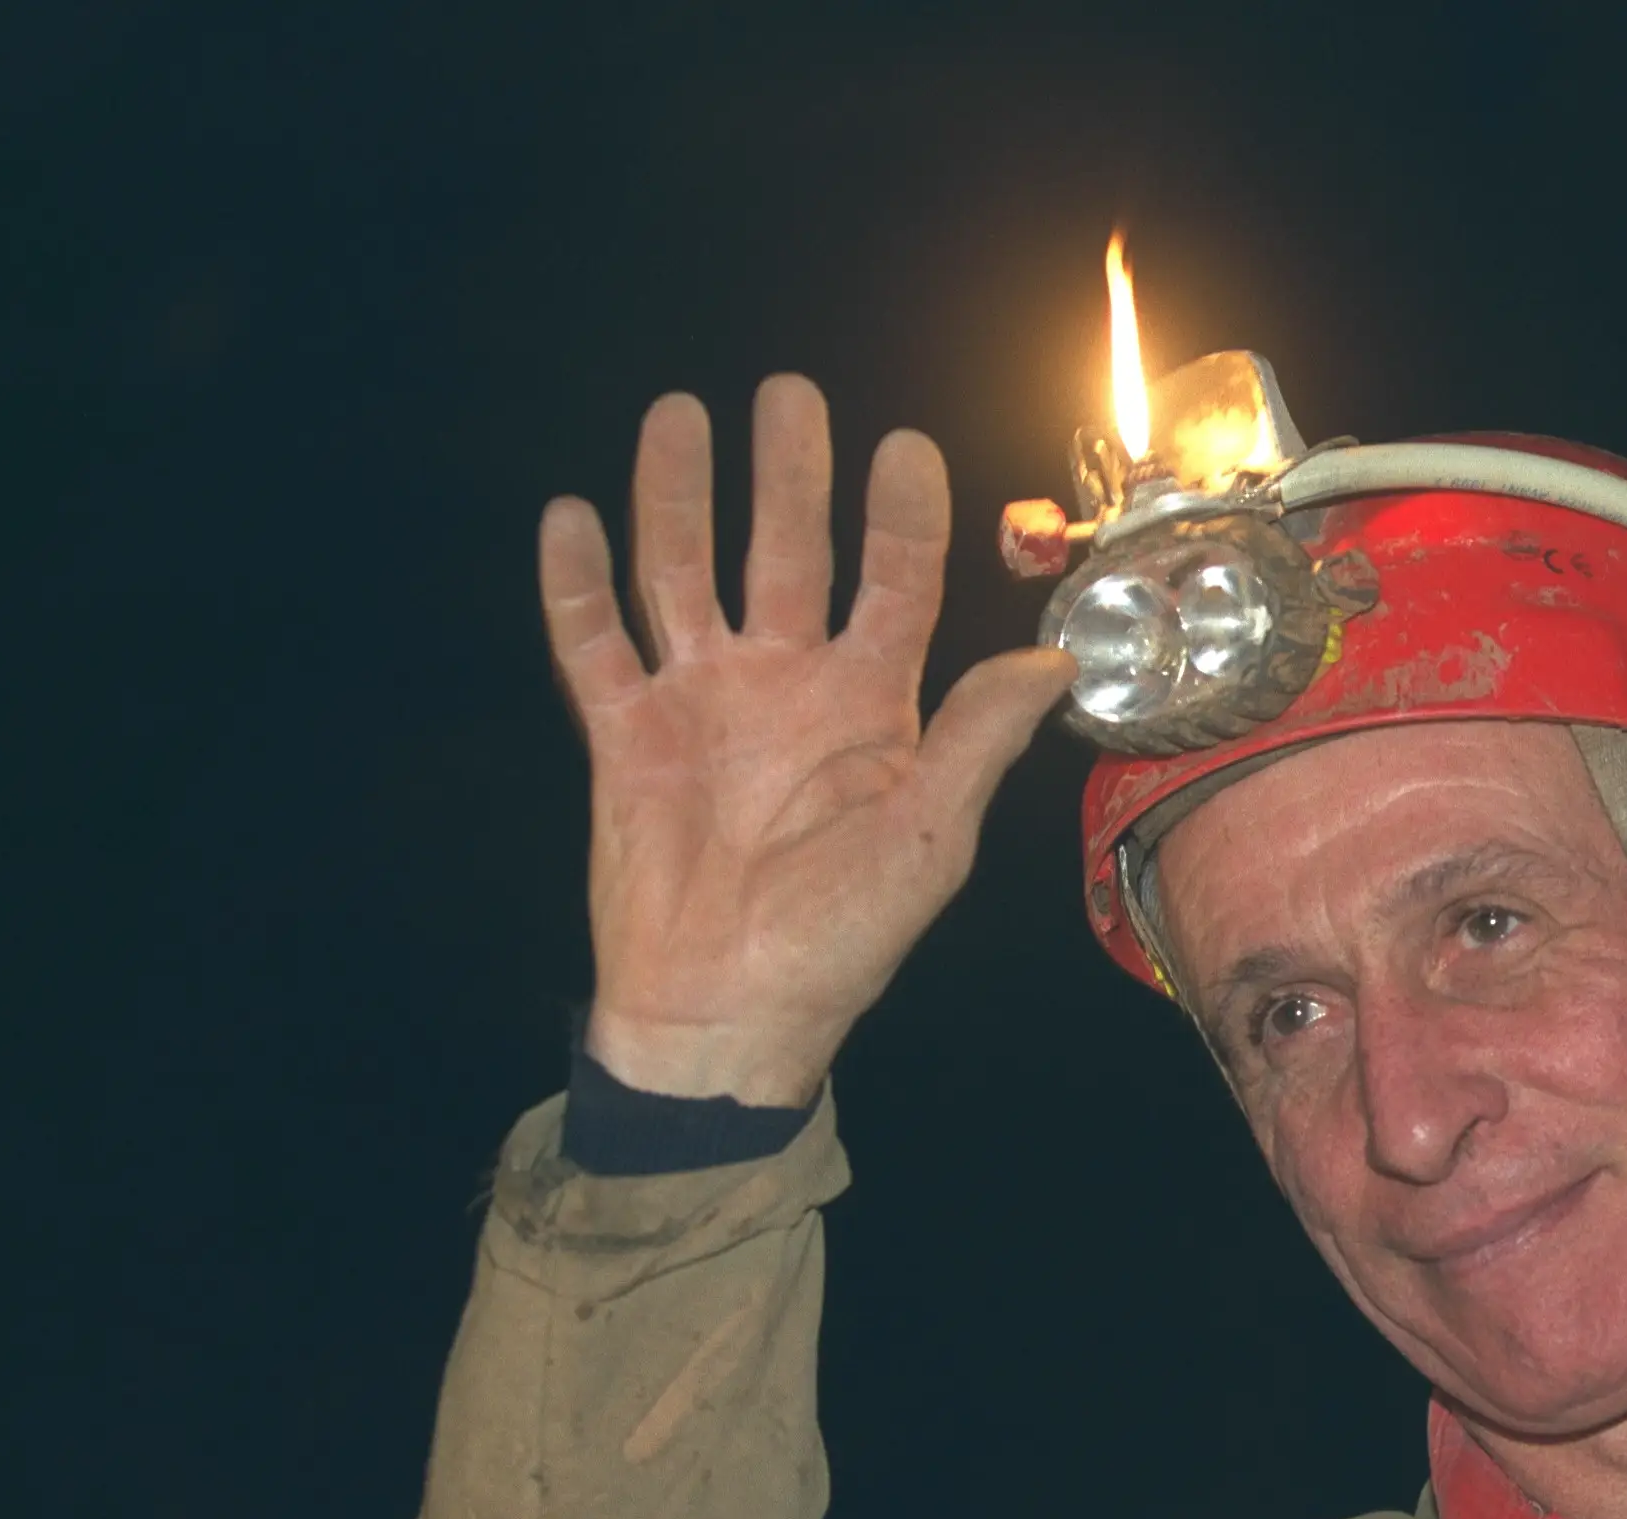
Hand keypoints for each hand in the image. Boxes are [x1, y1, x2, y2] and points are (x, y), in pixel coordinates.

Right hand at [541, 376, 1074, 1105]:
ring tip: (679, 415)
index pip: (892, 585)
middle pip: (786, 553)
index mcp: (868, 706)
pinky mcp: (624, 736)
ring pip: (686, 574)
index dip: (901, 517)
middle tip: (789, 394)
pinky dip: (578, 585)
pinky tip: (572, 517)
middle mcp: (785, 685)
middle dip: (788, 474)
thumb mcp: (928, 841)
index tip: (904, 447)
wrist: (728, 1016)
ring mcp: (700, 703)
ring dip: (678, 497)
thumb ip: (976, 741)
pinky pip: (594, 647)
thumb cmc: (841, 941)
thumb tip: (1054, 662)